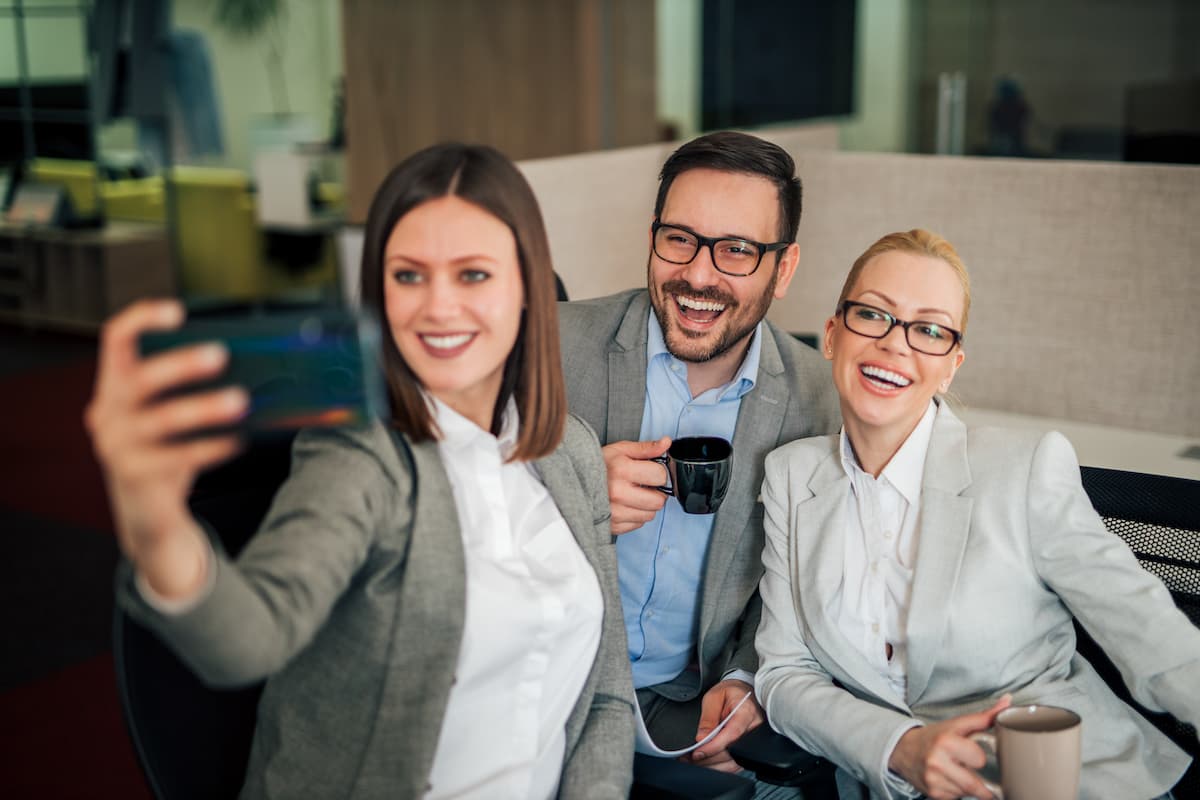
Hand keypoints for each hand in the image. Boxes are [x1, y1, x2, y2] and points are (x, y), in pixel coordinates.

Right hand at [84, 300, 247, 597]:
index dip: (142, 319)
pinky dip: (210, 447)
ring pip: (162, 419)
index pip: (115, 338)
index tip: (177, 311)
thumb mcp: (168, 413)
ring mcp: (116, 445)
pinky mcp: (134, 475)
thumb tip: (257, 365)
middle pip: (140, 379)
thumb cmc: (166, 448)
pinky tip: (236, 441)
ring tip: (240, 401)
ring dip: (204, 407)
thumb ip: (191, 389)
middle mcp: (107, 411)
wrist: (146, 510)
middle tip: (220, 355)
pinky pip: (176, 457)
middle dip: (180, 364)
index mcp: (115, 385)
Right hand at [601, 437, 671, 533]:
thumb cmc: (598, 464)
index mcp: (622, 470)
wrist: (572, 480)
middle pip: (658, 501)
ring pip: (649, 515)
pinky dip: (635, 515)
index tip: (650, 472)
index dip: (658, 473)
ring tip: (634, 495)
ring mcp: (614, 511)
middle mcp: (618, 493)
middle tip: (645, 486)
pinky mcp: (612, 525)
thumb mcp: (621, 449)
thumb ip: (646, 448)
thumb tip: (666, 443)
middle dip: (656, 492)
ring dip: (646, 505)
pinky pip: (637, 524)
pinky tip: (626, 505)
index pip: (660, 476)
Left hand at [686, 679, 763, 771]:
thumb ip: (708, 718)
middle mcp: (754, 728)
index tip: (698, 753)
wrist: (742, 692)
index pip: (732, 734)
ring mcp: (754, 741)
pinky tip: (705, 761)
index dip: (714, 746)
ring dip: (711, 764)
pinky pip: (734, 763)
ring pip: (733, 763)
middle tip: (688, 758)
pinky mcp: (749, 750)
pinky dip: (718, 765)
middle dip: (708, 758)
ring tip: (693, 760)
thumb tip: (702, 739)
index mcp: (747, 711)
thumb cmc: (730, 692)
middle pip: (732, 752)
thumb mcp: (714, 697)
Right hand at [887, 695, 1011, 799]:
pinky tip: (948, 780)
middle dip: (975, 776)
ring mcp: (934, 781)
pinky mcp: (933, 794)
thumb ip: (984, 716)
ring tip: (956, 772)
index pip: (979, 759)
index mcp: (945, 741)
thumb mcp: (956, 724)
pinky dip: (957, 791)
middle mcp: (937, 762)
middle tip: (966, 767)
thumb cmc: (934, 737)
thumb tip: (1007, 702)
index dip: (977, 757)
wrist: (902, 750)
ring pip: (967, 793)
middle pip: (975, 784)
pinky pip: (957, 798)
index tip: (971, 753)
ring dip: (968, 786)